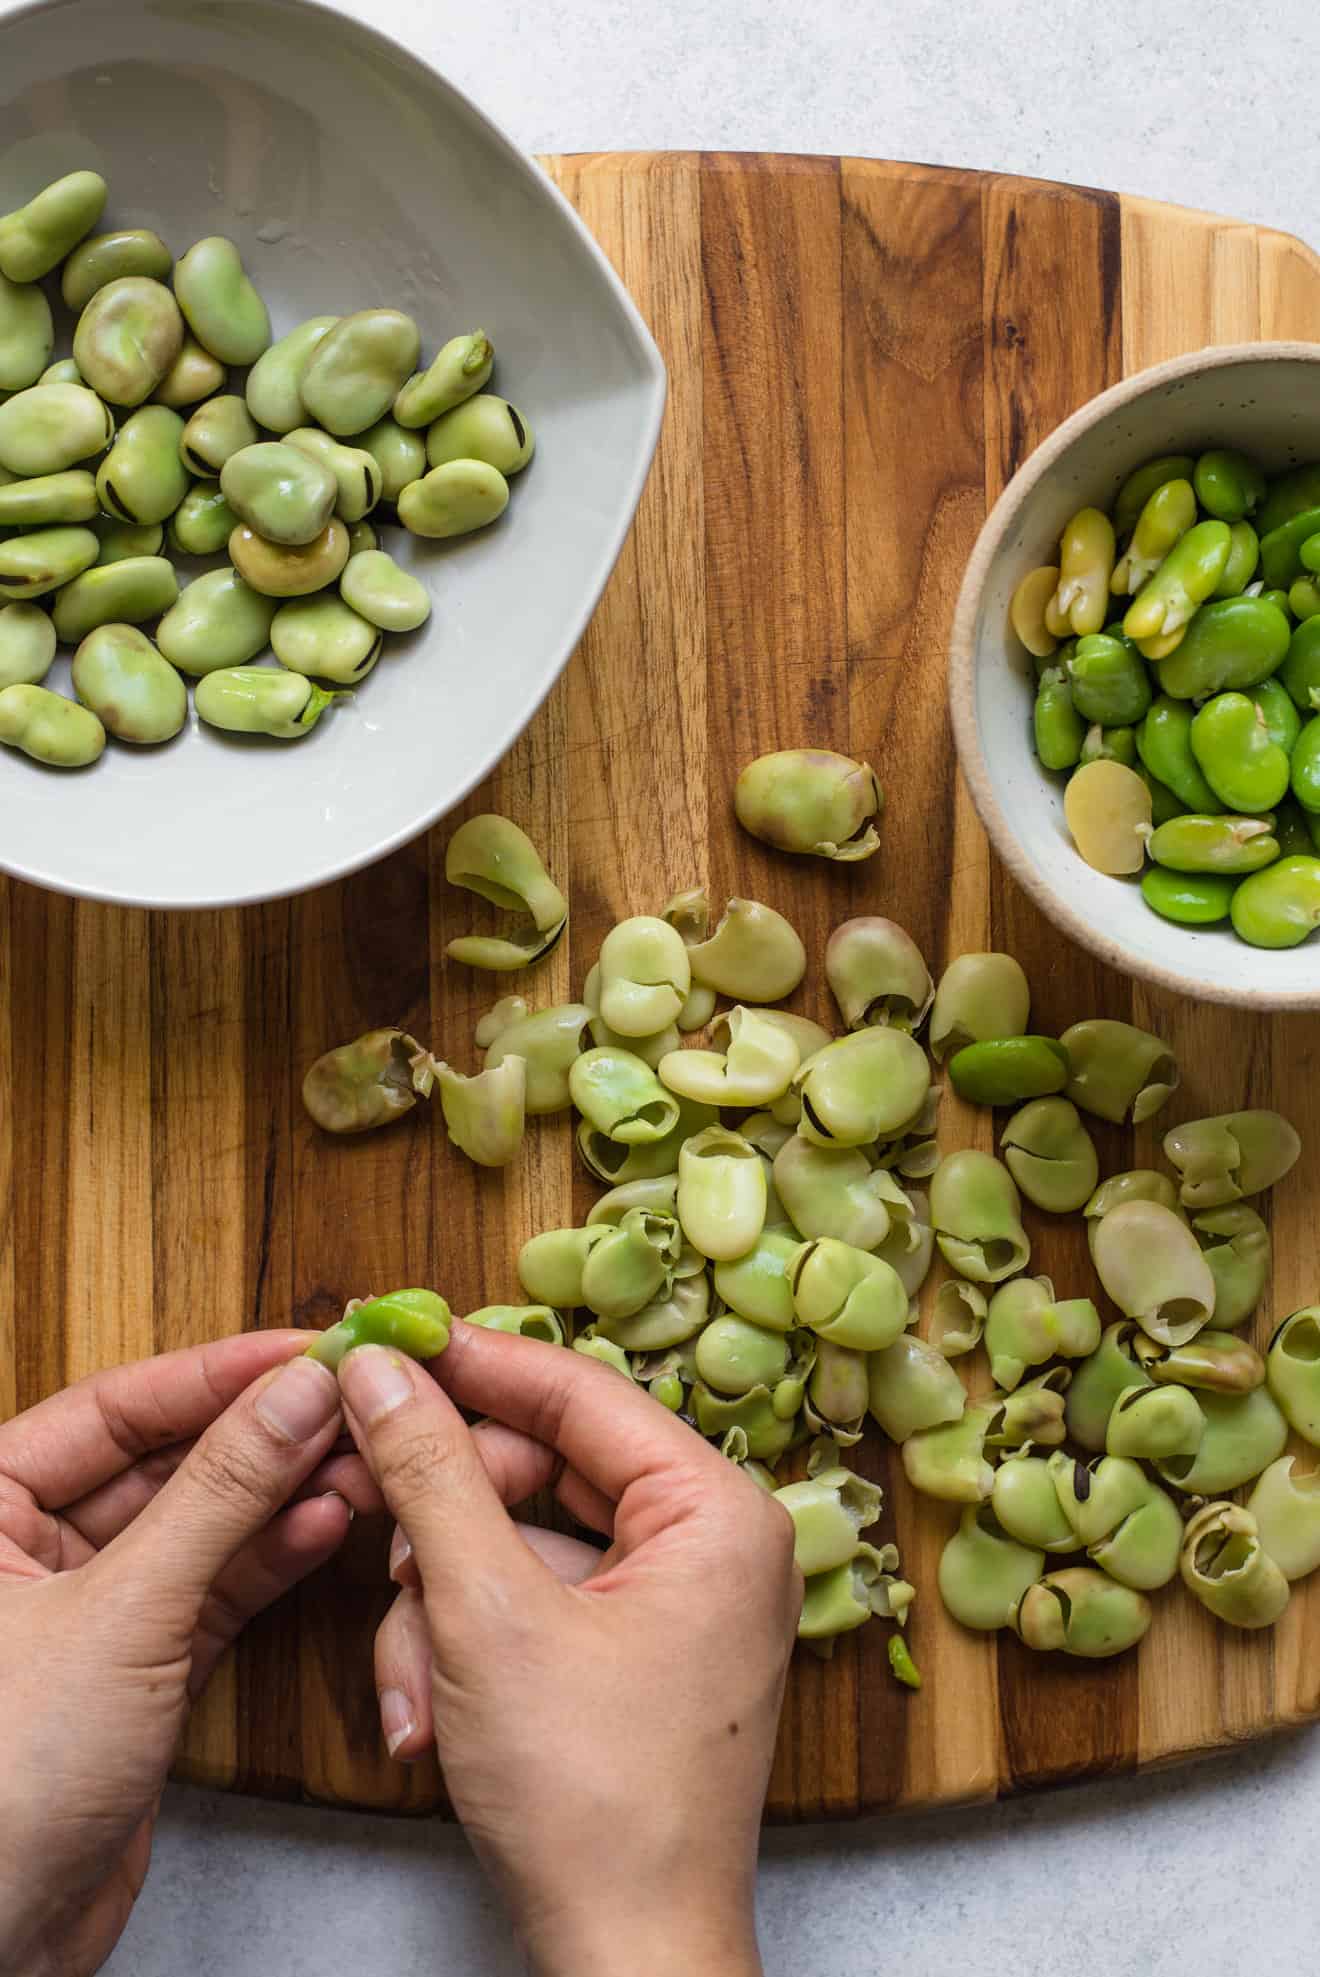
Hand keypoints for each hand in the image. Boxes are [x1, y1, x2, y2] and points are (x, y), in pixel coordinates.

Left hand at [0, 1332, 376, 1976]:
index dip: (216, 1374)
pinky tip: (327, 1526)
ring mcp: (86, 1612)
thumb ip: (220, 1493)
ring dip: (280, 1496)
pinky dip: (270, 1560)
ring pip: (198, 1526)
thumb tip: (296, 1392)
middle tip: (349, 1404)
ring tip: (359, 1463)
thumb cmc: (3, 1778)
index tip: (307, 1350)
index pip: (116, 1407)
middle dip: (261, 1435)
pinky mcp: (134, 1672)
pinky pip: (212, 1590)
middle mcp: (25, 1548)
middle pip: (163, 1460)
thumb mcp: (122, 1613)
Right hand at [338, 1324, 802, 1976]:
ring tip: (416, 1688)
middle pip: (540, 1469)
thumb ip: (431, 1475)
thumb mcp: (487, 1615)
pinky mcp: (634, 1657)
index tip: (388, 1336)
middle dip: (444, 1525)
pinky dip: (469, 1646)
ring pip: (520, 1544)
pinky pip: (534, 1604)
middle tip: (368, 1525)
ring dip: (442, 1606)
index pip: (580, 1389)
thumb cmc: (592, 1803)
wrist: (628, 1962)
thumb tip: (379, 1370)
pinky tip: (430, 1716)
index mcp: (716, 1511)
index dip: (474, 1363)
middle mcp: (711, 1544)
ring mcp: (674, 1605)